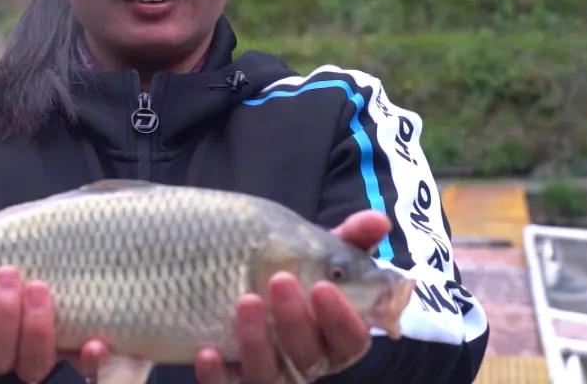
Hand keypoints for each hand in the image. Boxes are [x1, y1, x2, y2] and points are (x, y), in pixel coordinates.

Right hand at [0, 213, 108, 381]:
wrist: (71, 251)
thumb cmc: (19, 251)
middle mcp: (2, 345)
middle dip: (0, 316)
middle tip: (9, 274)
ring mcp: (38, 352)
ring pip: (30, 367)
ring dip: (34, 332)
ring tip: (39, 290)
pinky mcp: (76, 352)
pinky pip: (81, 370)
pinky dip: (88, 361)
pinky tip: (94, 342)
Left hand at [195, 210, 392, 383]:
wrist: (217, 278)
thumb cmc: (279, 269)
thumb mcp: (309, 251)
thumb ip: (346, 240)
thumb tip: (380, 220)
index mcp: (330, 335)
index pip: (350, 340)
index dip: (343, 319)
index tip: (322, 286)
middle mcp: (301, 360)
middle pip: (310, 357)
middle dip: (297, 320)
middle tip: (280, 280)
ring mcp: (265, 374)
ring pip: (269, 376)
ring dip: (258, 341)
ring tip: (245, 300)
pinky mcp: (230, 381)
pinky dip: (217, 375)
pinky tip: (206, 352)